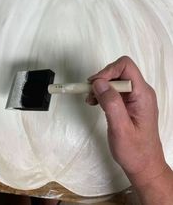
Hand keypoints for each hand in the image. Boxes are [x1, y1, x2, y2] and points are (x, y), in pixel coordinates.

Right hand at [87, 56, 168, 187]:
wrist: (144, 166)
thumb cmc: (135, 151)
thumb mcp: (121, 128)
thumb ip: (111, 103)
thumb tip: (99, 82)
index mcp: (143, 94)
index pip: (126, 66)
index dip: (108, 70)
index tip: (94, 84)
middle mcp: (141, 92)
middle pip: (119, 71)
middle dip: (102, 79)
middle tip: (88, 92)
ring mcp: (135, 97)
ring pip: (115, 80)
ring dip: (100, 86)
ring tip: (90, 100)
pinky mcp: (129, 103)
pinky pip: (114, 90)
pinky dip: (102, 93)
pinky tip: (95, 102)